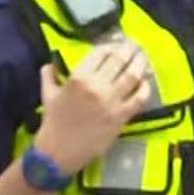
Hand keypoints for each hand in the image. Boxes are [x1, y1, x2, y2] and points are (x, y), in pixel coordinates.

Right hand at [32, 41, 152, 175]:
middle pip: (119, 60)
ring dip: (140, 63)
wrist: (60, 151)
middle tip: (134, 46)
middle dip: (128, 49)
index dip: (110, 45)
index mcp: (78, 77)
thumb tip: (49, 64)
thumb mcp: (47, 94)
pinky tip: (145, 83)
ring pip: (132, 75)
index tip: (115, 43)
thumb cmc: (53, 122)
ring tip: (143, 57)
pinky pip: (139, 98)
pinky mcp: (122, 116)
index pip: (100, 53)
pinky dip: (145, 88)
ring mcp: (112, 101)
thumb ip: (48, 76)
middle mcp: (97, 86)